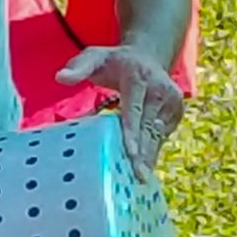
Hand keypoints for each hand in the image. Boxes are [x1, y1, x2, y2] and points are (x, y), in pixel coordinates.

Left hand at [57, 44, 183, 181]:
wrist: (146, 57)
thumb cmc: (114, 61)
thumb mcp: (94, 57)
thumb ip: (78, 67)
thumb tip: (60, 77)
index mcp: (139, 77)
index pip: (134, 108)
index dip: (132, 132)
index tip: (131, 152)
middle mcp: (160, 89)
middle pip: (148, 126)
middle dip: (142, 153)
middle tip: (136, 177)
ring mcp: (172, 101)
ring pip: (157, 134)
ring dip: (150, 156)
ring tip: (140, 179)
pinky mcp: (176, 111)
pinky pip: (162, 135)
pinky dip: (153, 151)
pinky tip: (144, 168)